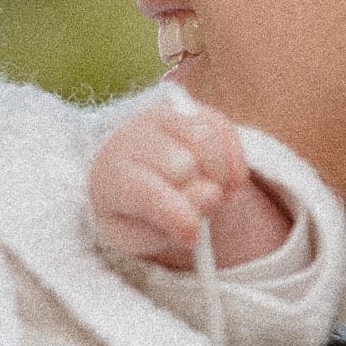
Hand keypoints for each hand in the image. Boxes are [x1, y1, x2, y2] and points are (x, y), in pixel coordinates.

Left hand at [91, 95, 285, 269]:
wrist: (131, 173)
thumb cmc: (134, 211)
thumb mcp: (139, 235)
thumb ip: (170, 227)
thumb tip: (211, 194)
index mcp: (113, 174)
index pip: (146, 191)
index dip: (175, 215)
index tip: (193, 235)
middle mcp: (135, 134)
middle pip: (182, 165)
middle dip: (196, 194)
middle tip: (197, 210)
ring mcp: (165, 115)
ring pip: (206, 141)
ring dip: (219, 178)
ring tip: (212, 194)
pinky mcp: (192, 109)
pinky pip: (224, 132)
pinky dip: (233, 164)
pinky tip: (221, 180)